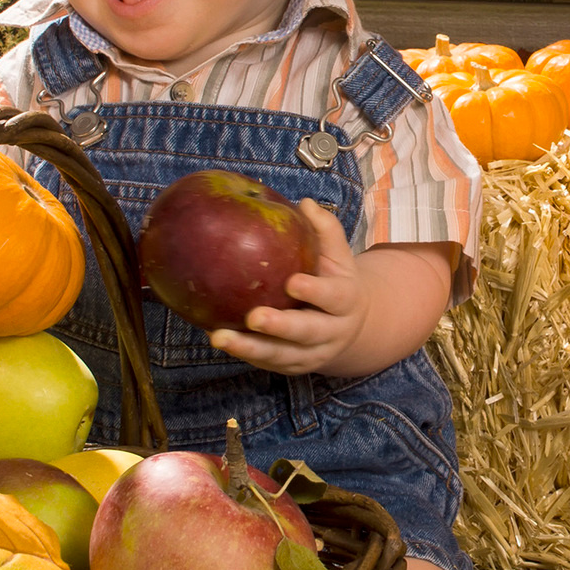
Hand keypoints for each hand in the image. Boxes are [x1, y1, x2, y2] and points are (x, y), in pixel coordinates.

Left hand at [209, 199, 362, 375]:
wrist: (349, 323)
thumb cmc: (334, 278)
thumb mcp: (338, 254)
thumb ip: (324, 230)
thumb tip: (304, 204)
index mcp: (346, 301)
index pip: (334, 297)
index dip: (315, 291)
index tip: (291, 282)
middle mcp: (333, 332)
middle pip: (308, 333)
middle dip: (281, 327)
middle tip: (253, 317)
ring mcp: (312, 353)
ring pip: (283, 355)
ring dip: (252, 348)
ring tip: (220, 337)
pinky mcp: (293, 366)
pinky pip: (268, 363)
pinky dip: (245, 354)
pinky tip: (220, 339)